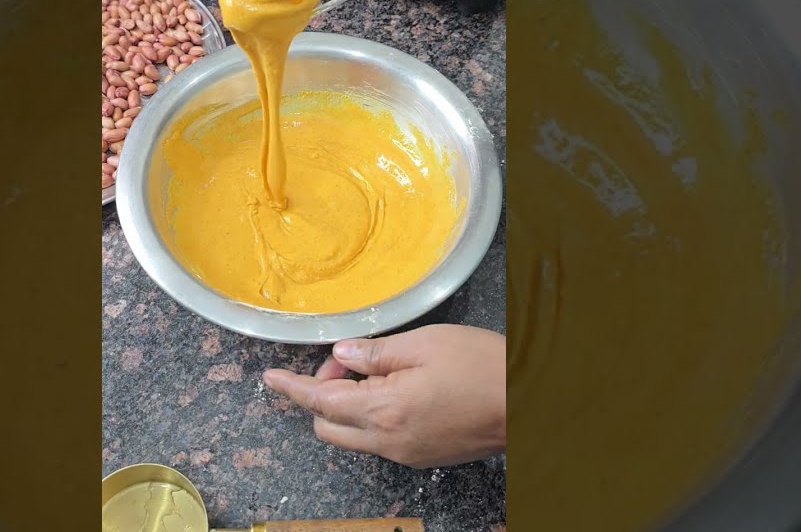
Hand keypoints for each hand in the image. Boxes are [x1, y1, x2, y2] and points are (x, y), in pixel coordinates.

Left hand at [262, 324, 505, 468]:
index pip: (320, 402)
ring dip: (347, 407)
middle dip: (321, 394)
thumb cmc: (483, 368)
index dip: (292, 387)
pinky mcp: (423, 455)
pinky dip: (372, 416)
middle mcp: (389, 441)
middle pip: (328, 427)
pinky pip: (380, 441)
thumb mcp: (424, 344)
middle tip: (344, 361)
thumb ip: (375, 352)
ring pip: (353, 436)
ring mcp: (406, 453)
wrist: (528, 402)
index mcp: (384, 411)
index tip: (271, 377)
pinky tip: (394, 389)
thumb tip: (342, 354)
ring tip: (374, 371)